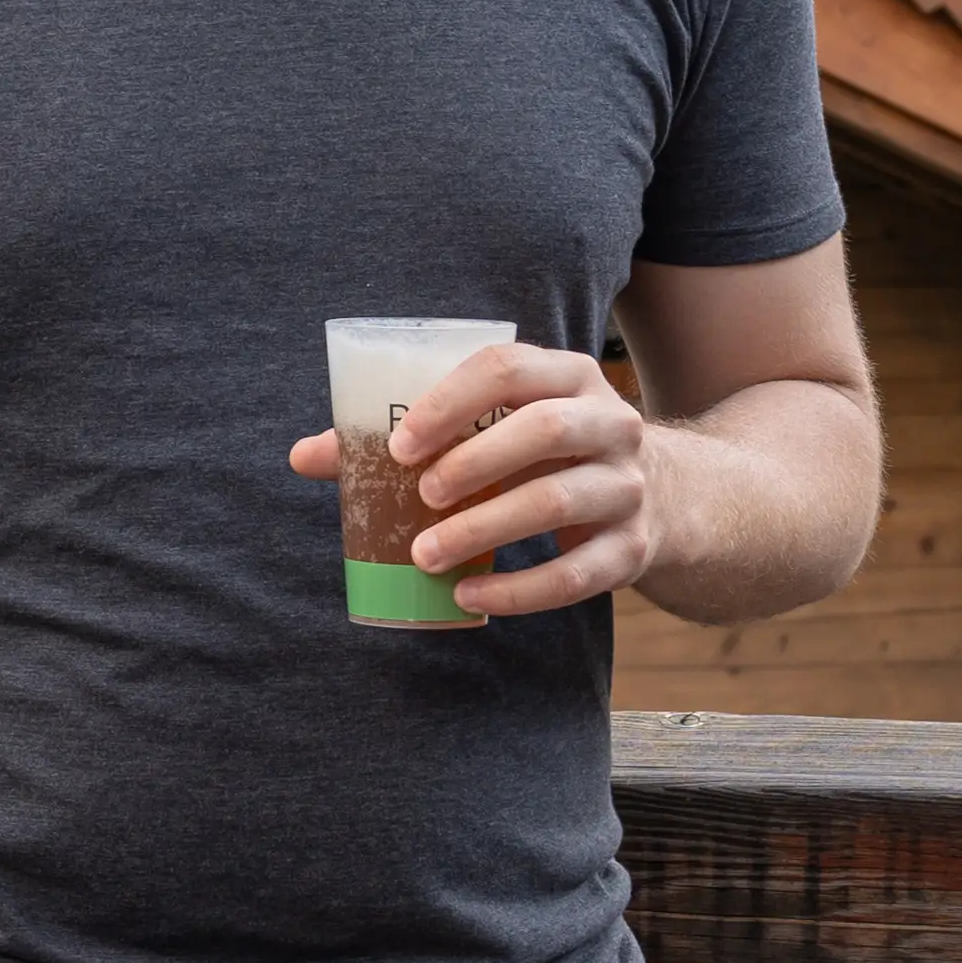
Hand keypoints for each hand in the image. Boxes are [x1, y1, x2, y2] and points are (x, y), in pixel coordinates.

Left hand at [284, 341, 659, 620]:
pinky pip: (576, 575)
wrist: (658, 495)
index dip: (449, 402)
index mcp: (566, 374)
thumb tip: (302, 456)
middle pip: (543, 431)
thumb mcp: (495, 426)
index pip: (507, 368)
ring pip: (557, 503)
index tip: (399, 445)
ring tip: (426, 555)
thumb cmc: (543, 451)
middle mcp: (608, 421)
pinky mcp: (632, 548)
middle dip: (473, 463)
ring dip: (484, 530)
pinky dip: (518, 591)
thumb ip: (407, 435)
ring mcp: (627, 486)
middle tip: (419, 496)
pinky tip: (469, 595)